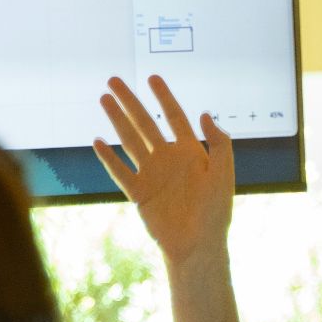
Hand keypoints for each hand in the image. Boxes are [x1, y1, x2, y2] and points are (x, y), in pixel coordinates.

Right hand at [93, 75, 233, 268]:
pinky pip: (120, 172)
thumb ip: (219, 143)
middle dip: (130, 101)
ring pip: (130, 141)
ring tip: (104, 99)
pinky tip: (98, 142)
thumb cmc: (216, 211)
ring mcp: (151, 174)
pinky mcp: (139, 193)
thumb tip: (205, 113)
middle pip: (145, 123)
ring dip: (116, 120)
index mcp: (190, 152)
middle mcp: (168, 158)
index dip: (164, 96)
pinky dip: (108, 158)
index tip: (152, 77)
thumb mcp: (223, 173)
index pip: (174, 117)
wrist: (198, 244)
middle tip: (114, 80)